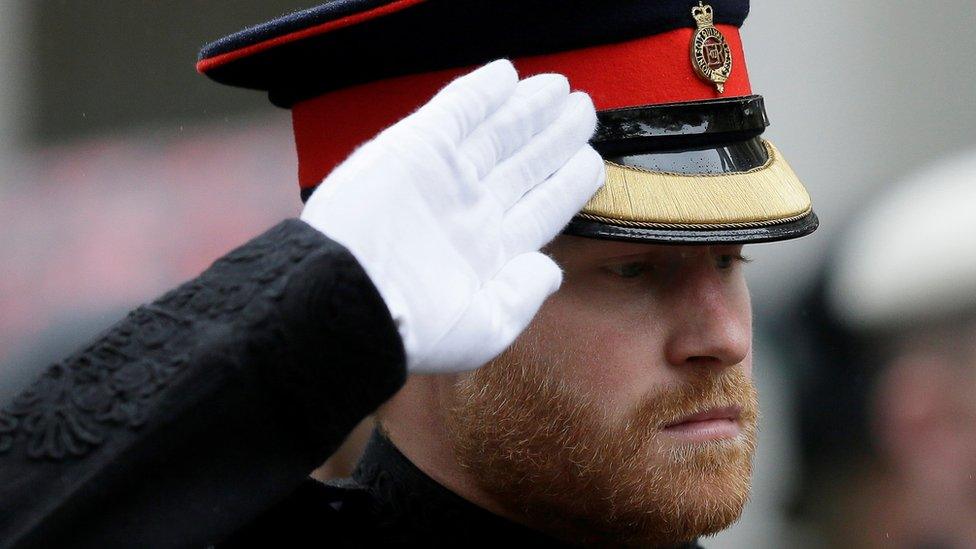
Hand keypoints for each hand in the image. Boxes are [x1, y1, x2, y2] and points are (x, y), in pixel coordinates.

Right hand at [300, 59, 603, 372]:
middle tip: (585, 109)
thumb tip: (551, 271)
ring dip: (529, 109)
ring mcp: (445, 177)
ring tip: (562, 89)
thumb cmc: (415, 328)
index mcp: (491, 251)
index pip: (542, 207)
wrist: (348, 299)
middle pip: (526, 163)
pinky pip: (456, 110)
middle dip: (557, 137)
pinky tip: (508, 75)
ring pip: (498, 132)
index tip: (594, 160)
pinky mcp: (416, 148)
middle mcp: (471, 209)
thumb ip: (523, 296)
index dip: (569, 182)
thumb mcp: (486, 329)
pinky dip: (481, 92)